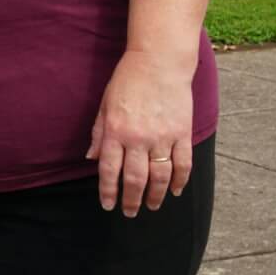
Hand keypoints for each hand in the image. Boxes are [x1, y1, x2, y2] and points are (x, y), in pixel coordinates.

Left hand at [86, 49, 194, 217]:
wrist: (159, 62)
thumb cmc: (128, 81)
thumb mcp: (105, 105)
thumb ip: (99, 133)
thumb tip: (92, 159)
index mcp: (116, 131)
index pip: (109, 170)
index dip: (108, 191)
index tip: (108, 205)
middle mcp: (138, 137)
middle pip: (135, 179)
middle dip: (131, 200)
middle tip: (130, 212)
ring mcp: (162, 137)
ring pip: (160, 176)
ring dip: (156, 196)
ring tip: (152, 206)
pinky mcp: (182, 133)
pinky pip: (183, 164)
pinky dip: (180, 180)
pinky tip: (175, 190)